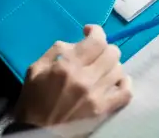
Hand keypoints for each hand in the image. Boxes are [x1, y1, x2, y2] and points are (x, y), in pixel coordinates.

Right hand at [15, 25, 131, 127]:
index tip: (89, 32)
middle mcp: (86, 78)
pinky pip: (125, 93)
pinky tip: (118, 81)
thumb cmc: (32, 101)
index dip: (96, 31)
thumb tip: (74, 43)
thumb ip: (55, 51)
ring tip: (102, 69)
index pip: (96, 40)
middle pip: (112, 52)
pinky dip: (125, 83)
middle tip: (94, 53)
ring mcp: (97, 95)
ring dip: (111, 65)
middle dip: (103, 48)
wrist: (37, 134)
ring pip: (119, 69)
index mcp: (67, 66)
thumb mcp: (35, 69)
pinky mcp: (103, 110)